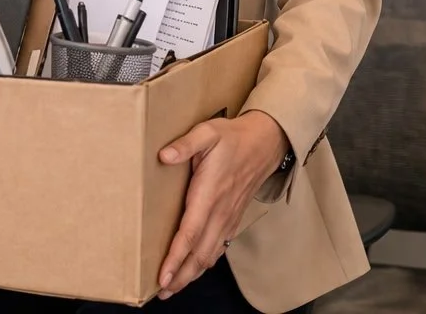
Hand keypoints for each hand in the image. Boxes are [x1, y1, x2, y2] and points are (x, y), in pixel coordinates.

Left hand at [155, 111, 288, 298]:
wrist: (264, 143)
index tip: (162, 276)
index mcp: (209, 194)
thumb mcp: (207, 132)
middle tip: (161, 292)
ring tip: (172, 288)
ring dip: (191, 274)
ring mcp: (228, 218)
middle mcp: (219, 212)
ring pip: (209, 255)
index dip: (176, 257)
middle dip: (180, 276)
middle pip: (199, 254)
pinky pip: (219, 248)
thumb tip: (165, 156)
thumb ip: (185, 144)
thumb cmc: (232, 138)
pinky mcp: (232, 218)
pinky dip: (205, 263)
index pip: (190, 233)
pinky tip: (195, 270)